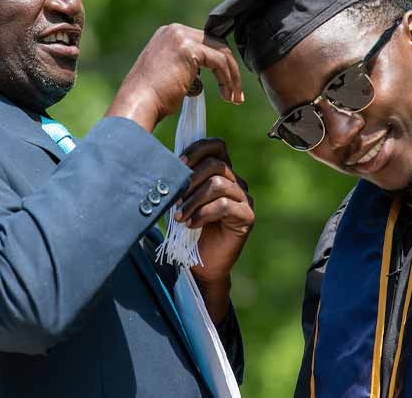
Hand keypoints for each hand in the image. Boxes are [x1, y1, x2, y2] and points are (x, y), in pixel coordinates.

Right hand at [105, 24, 243, 131]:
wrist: (138, 104)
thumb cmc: (150, 99)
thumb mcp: (169, 75)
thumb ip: (184, 68)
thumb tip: (201, 77)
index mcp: (169, 35)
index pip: (205, 42)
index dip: (220, 64)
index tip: (227, 85)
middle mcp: (174, 31)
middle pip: (216, 44)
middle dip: (230, 70)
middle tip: (235, 94)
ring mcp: (181, 37)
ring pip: (221, 52)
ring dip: (232, 77)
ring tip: (234, 98)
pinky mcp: (189, 49)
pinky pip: (219, 62)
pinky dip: (228, 79)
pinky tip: (227, 95)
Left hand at [176, 138, 254, 323]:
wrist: (201, 265)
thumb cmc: (189, 230)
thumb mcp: (182, 200)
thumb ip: (182, 180)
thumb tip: (164, 163)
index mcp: (221, 172)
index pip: (217, 146)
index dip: (198, 148)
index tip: (178, 162)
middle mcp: (236, 182)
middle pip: (216, 164)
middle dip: (190, 179)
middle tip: (175, 197)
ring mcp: (244, 198)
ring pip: (218, 184)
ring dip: (193, 200)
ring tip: (179, 216)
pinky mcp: (247, 216)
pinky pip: (225, 205)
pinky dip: (203, 214)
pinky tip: (191, 225)